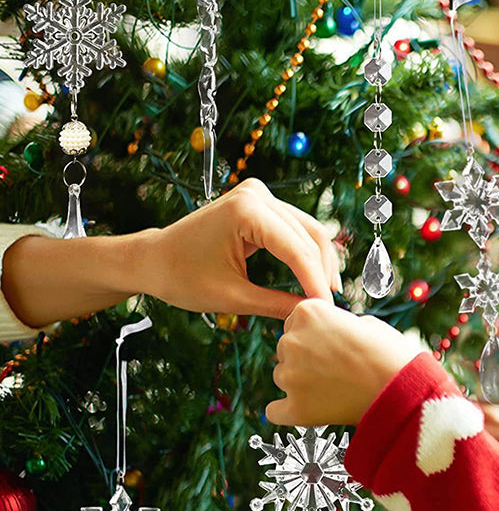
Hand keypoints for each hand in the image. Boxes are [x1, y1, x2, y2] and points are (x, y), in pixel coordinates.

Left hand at [142, 178, 341, 318]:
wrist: (154, 259)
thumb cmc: (182, 277)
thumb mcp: (233, 298)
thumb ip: (277, 305)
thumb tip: (312, 315)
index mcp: (245, 211)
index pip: (296, 250)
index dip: (315, 282)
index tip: (327, 310)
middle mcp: (256, 195)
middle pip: (310, 235)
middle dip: (323, 272)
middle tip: (332, 305)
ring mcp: (259, 196)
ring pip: (308, 231)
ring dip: (320, 263)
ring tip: (327, 294)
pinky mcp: (260, 204)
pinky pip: (295, 229)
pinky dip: (307, 254)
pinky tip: (316, 278)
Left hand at [266, 300, 421, 425]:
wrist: (403, 388)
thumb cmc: (390, 353)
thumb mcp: (364, 322)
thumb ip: (335, 325)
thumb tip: (326, 335)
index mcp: (307, 312)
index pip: (296, 322)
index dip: (316, 334)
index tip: (335, 345)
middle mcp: (292, 340)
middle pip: (286, 349)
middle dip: (305, 357)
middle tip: (336, 368)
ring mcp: (290, 375)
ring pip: (282, 377)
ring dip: (300, 382)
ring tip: (333, 388)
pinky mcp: (295, 408)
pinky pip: (275, 411)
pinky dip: (287, 411)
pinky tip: (304, 410)